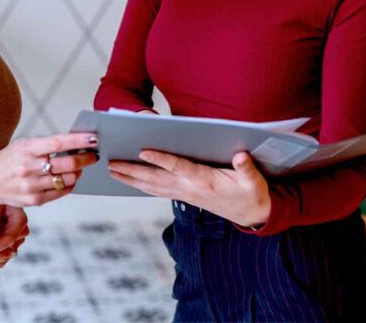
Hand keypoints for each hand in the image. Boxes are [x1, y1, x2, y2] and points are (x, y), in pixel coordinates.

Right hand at [0, 133, 99, 206]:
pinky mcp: (34, 200)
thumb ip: (45, 145)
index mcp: (26, 149)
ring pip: (67, 179)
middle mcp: (29, 167)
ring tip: (80, 167)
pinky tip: (70, 178)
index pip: (58, 143)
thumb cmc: (7, 160)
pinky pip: (61, 192)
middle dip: (85, 159)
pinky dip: (70, 184)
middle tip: (93, 155)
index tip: (94, 139)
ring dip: (78, 172)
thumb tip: (75, 145)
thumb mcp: (22, 145)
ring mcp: (31, 186)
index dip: (79, 141)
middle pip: (67, 164)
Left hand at [108, 150, 270, 227]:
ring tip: (111, 170)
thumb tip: (241, 156)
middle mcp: (189, 188)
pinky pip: (156, 190)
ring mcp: (184, 193)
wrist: (251, 215)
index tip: (143, 151)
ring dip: (131, 179)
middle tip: (111, 163)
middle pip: (156, 179)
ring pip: (152, 187)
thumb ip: (246, 168)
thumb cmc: (251, 194)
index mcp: (204, 181)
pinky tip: (129, 180)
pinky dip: (141, 185)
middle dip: (132, 171)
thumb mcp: (254, 181)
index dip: (161, 159)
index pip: (179, 167)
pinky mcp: (183, 195)